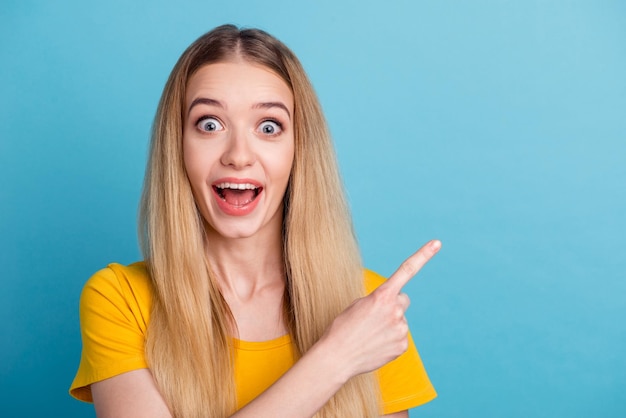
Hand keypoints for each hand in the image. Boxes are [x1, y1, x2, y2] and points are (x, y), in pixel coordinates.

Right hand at [319, 239, 440, 380]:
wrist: (338, 356)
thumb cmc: (343, 328)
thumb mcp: (357, 305)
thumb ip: (379, 300)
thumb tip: (393, 310)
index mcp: (382, 295)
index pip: (406, 270)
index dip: (423, 255)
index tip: (437, 243)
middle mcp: (395, 310)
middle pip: (403, 300)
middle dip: (393, 305)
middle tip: (374, 317)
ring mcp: (401, 329)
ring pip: (400, 320)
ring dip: (389, 324)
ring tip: (370, 334)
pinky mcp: (402, 346)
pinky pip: (399, 337)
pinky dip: (389, 339)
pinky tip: (375, 344)